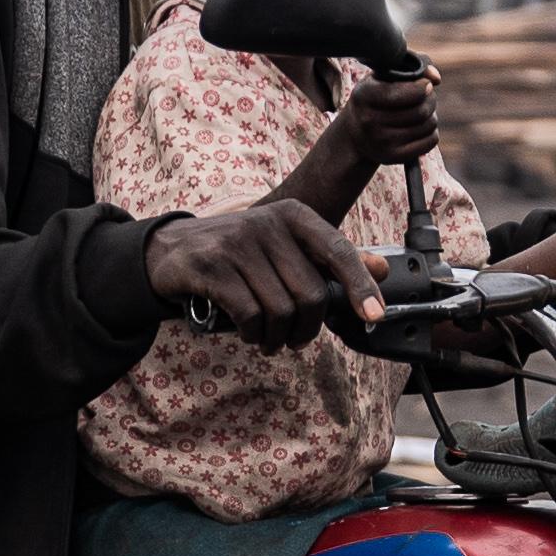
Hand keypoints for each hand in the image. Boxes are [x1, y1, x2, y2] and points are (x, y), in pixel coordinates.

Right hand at [148, 201, 376, 344]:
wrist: (171, 251)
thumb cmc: (239, 256)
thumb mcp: (286, 250)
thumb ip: (331, 260)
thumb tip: (383, 269)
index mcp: (294, 216)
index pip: (339, 251)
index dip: (360, 286)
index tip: (375, 315)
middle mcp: (268, 222)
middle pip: (310, 294)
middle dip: (306, 329)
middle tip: (294, 340)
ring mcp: (238, 242)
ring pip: (281, 310)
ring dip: (277, 337)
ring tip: (268, 339)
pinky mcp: (212, 265)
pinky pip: (250, 315)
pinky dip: (254, 334)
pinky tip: (248, 333)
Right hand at [326, 61, 443, 174]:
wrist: (356, 133)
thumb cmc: (376, 97)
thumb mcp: (384, 77)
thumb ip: (411, 67)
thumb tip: (435, 78)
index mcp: (364, 96)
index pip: (402, 93)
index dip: (422, 87)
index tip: (426, 84)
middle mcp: (369, 121)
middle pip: (420, 110)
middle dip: (430, 99)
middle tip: (426, 96)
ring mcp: (380, 142)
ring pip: (428, 125)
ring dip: (431, 115)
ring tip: (421, 111)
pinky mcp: (393, 157)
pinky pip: (430, 141)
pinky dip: (431, 132)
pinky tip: (420, 127)